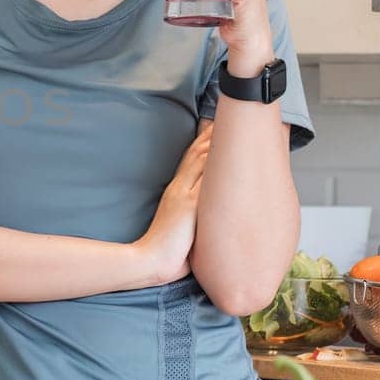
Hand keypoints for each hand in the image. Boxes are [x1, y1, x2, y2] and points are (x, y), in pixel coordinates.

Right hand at [136, 124, 212, 283]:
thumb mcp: (179, 227)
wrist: (150, 261)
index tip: (214, 129)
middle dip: (210, 135)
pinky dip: (215, 161)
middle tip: (226, 117)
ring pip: (200, 160)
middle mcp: (180, 189)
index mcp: (177, 194)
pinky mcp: (190, 205)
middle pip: (196, 154)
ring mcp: (185, 195)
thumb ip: (191, 216)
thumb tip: (204, 214)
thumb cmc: (167, 252)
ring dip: (214, 141)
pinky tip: (227, 149)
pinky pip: (205, 177)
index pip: (190, 161)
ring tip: (230, 124)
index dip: (202, 143)